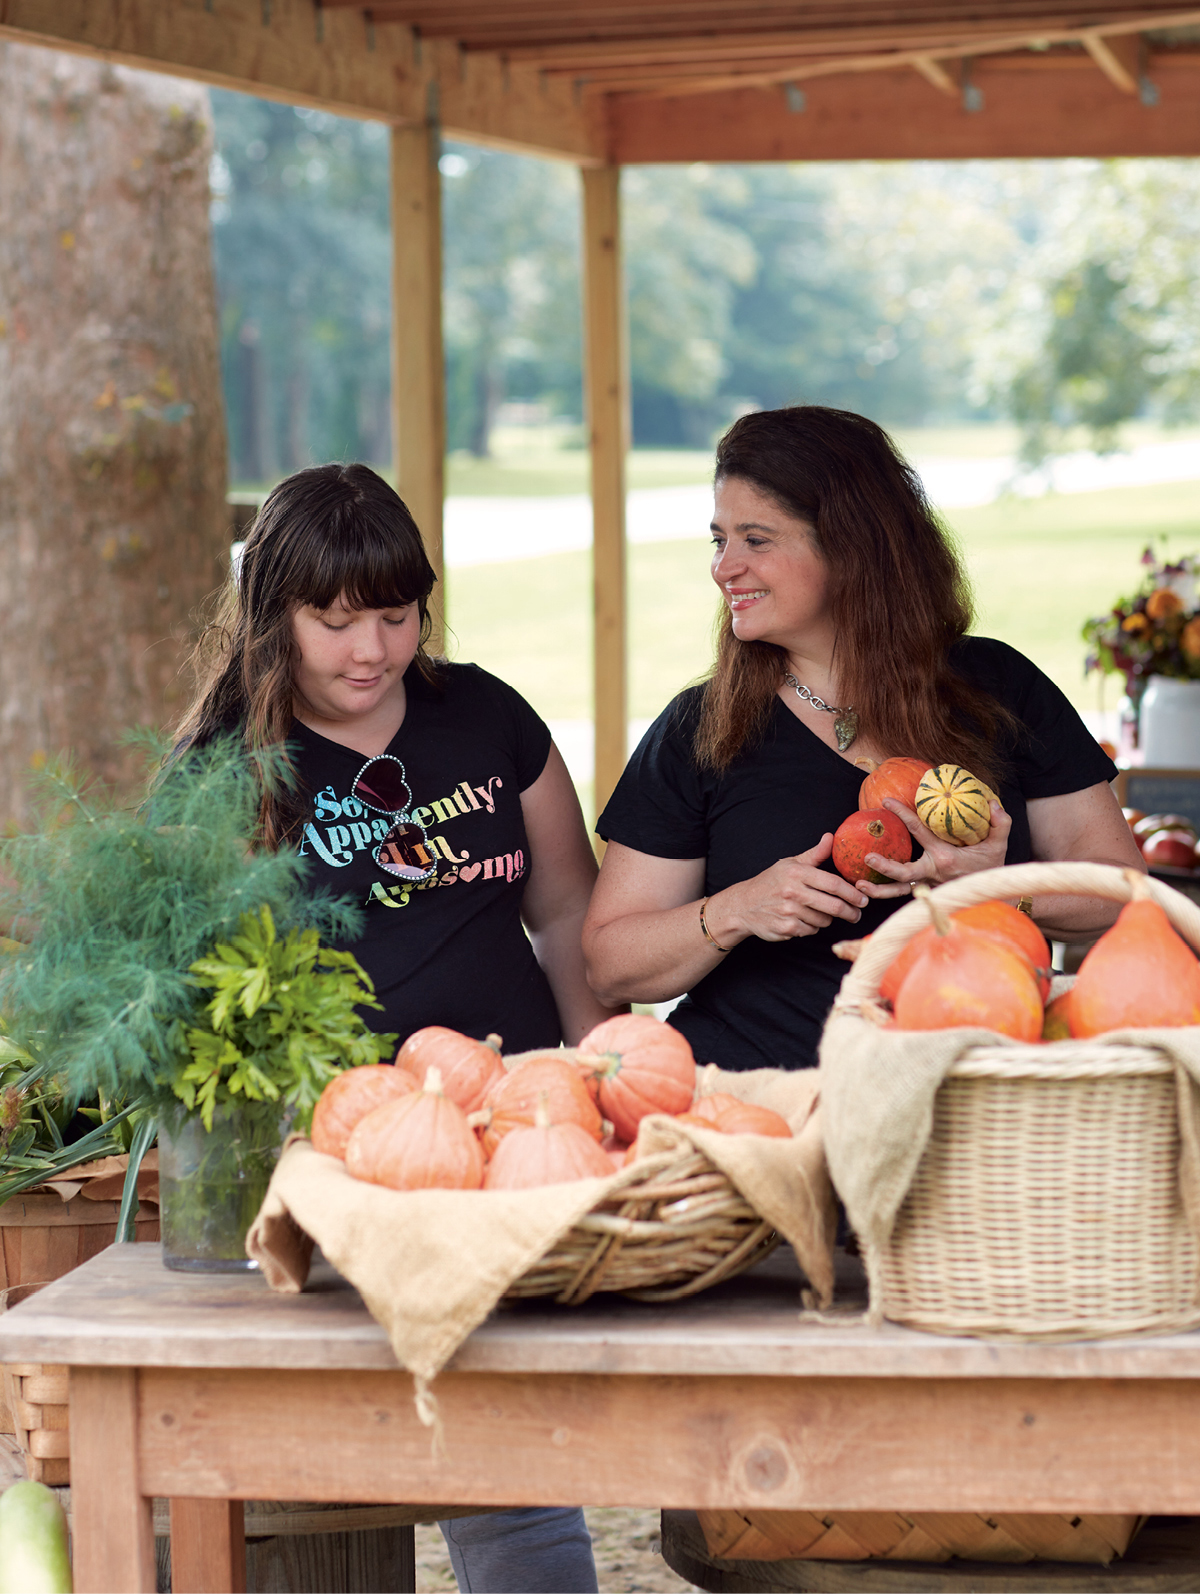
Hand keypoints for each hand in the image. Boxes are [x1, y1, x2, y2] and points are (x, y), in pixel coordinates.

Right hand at [711, 833, 869, 942]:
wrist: (742, 905)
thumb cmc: (770, 882)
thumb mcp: (790, 863)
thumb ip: (814, 854)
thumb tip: (831, 837)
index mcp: (797, 872)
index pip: (833, 883)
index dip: (852, 893)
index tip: (864, 899)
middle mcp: (793, 891)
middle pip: (834, 906)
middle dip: (850, 912)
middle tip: (857, 914)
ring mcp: (789, 911)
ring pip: (824, 920)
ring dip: (828, 919)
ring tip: (822, 913)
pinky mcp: (785, 928)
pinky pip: (811, 930)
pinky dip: (812, 927)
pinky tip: (805, 920)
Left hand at [856, 800, 1011, 898]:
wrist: (992, 895)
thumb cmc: (991, 867)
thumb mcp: (999, 844)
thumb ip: (1000, 823)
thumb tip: (993, 804)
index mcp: (945, 858)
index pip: (919, 833)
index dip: (903, 815)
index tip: (886, 802)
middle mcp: (933, 874)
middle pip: (904, 873)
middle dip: (884, 866)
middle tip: (867, 857)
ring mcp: (928, 886)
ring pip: (899, 890)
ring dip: (879, 890)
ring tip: (859, 884)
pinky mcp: (926, 893)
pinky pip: (904, 894)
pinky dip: (888, 894)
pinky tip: (870, 890)